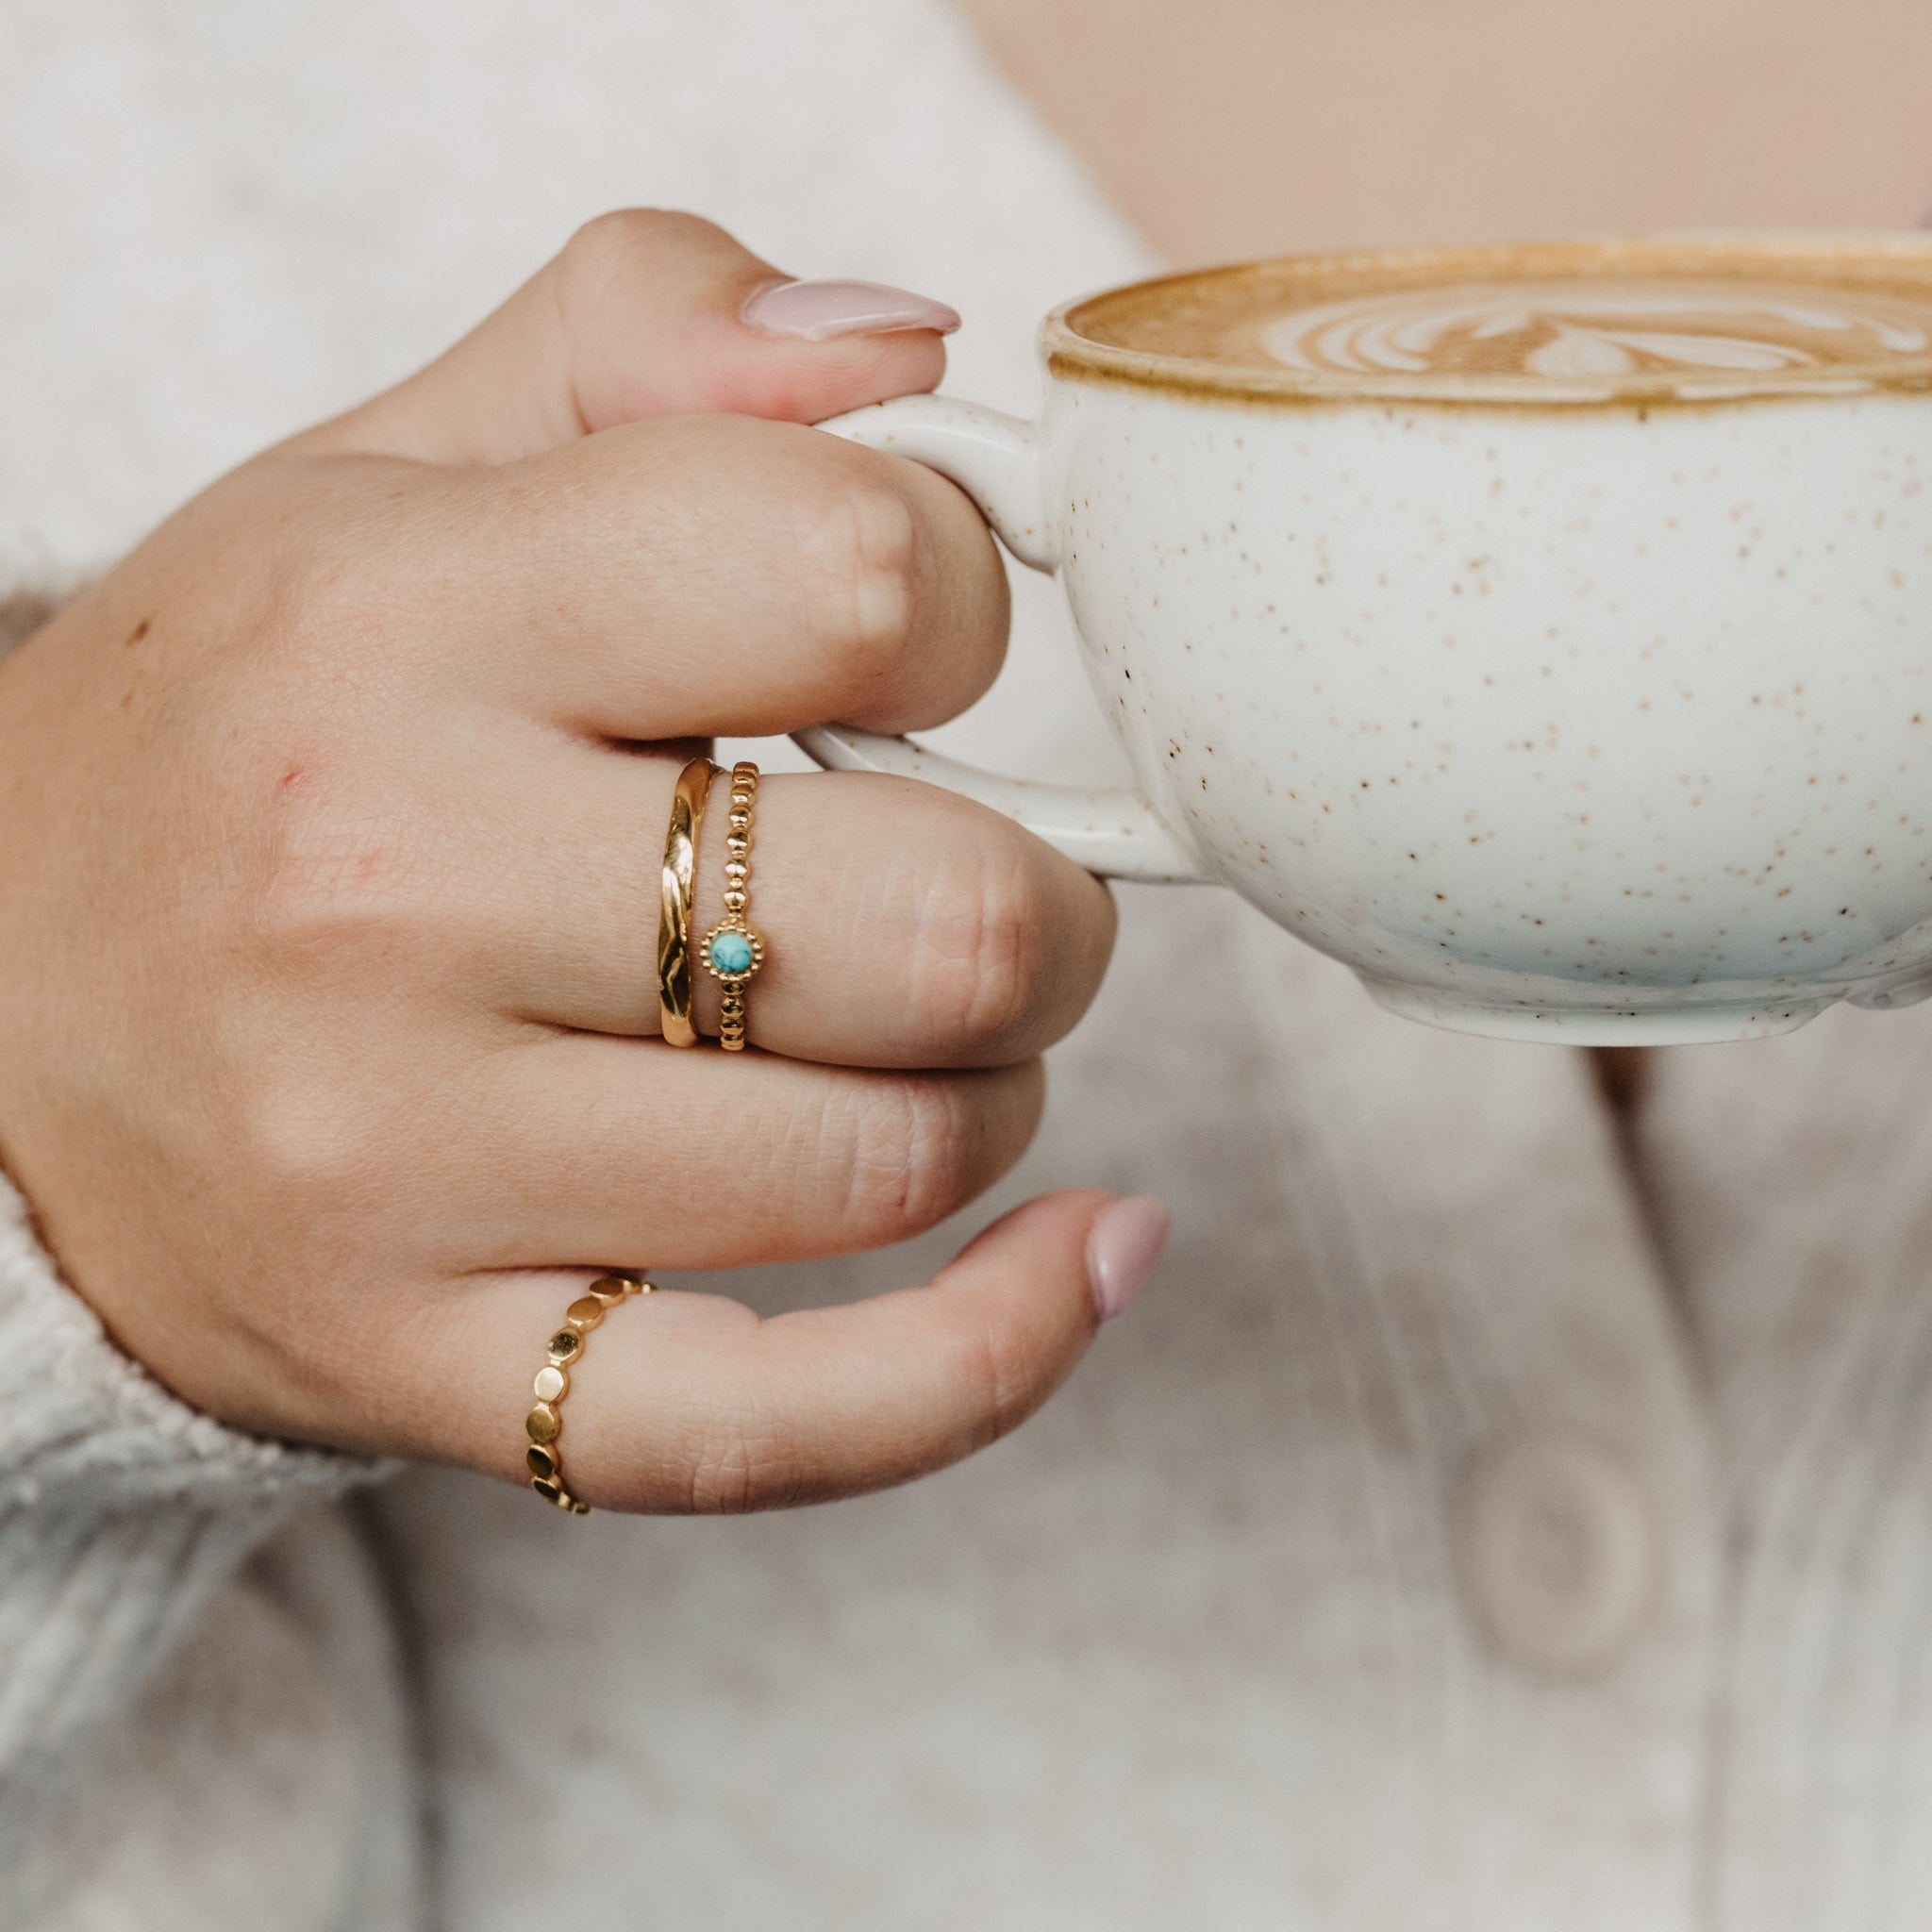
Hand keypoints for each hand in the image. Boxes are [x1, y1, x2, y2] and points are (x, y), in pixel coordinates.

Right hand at [0, 211, 1162, 1510]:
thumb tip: (911, 351)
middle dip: (1039, 902)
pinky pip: (781, 1425)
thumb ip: (653, 336)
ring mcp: (397, 1162)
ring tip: (912, 1036)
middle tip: (974, 883)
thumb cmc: (244, 725)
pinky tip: (1088, 1261)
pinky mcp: (433, 1358)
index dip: (966, 598)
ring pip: (894, 1158)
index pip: (857, 573)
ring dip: (988, 1088)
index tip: (914, 646)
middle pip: (935, 918)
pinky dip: (991, 1359)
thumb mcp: (392, 467)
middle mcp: (381, 892)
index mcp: (398, 616)